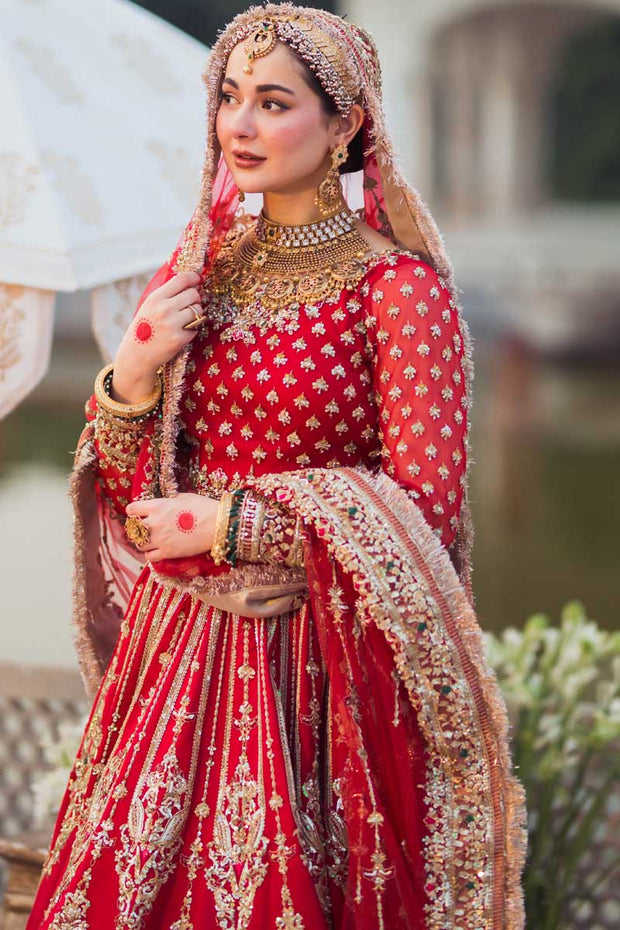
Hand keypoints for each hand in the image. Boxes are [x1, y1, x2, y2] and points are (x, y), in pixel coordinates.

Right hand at [112, 271, 203, 403]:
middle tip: (190, 304)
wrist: (137, 354)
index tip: (197, 280)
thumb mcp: (148, 306)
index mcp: (156, 298)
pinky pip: (196, 327)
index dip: (194, 278)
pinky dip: (192, 329)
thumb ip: (165, 294)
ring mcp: (173, 324)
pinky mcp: (180, 339)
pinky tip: (180, 332)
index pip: (182, 279)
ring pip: (198, 310)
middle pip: (194, 294)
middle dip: (195, 298)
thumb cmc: (144, 328)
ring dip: (196, 313)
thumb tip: (188, 280)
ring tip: (185, 319)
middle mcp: (164, 309)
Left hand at [125, 493, 218, 561]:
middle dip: (137, 529)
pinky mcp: (168, 553)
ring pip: (139, 545)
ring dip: (143, 543)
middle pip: (134, 529)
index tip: (138, 514)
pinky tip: (158, 551)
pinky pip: (150, 557)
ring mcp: (160, 539)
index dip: (134, 512)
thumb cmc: (204, 507)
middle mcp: (154, 522)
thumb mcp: (184, 497)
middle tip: (145, 529)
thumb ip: (170, 501)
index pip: (132, 509)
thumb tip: (167, 503)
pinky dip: (151, 555)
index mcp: (157, 506)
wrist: (218, 524)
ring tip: (151, 541)